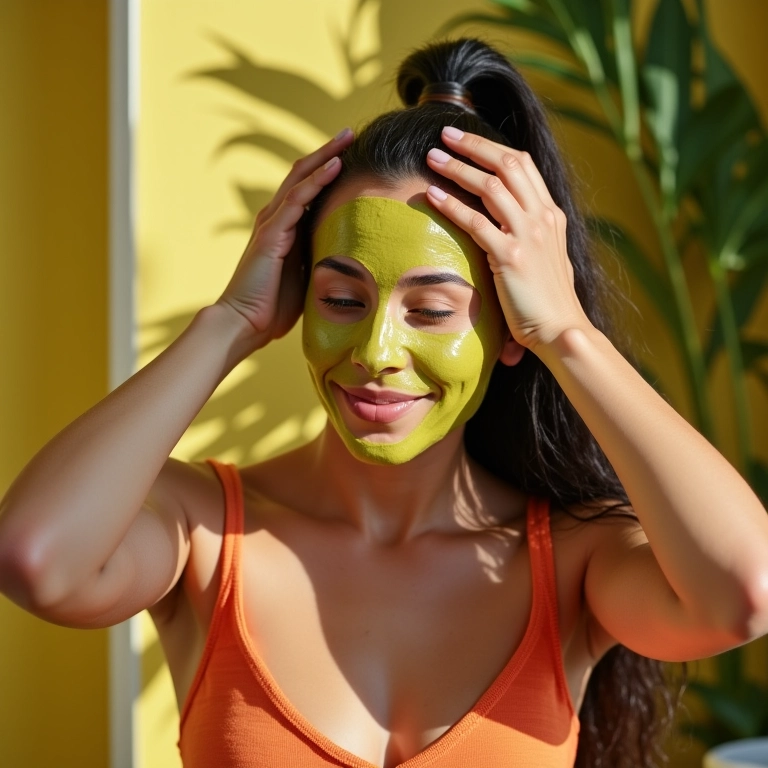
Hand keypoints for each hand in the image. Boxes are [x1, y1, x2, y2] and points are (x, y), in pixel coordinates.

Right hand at [215, 128, 354, 352]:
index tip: (350, 155)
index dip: (326, 170)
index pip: (307, 190)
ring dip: (324, 157)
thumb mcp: (305, 277)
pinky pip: (296, 200)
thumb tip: (350, 258)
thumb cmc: (273, 308)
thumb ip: (319, 259)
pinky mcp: (271, 235)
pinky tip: (334, 167)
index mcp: (284, 229)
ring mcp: (271, 224)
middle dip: (326, 153)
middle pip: (302, 175)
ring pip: (300, 180)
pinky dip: (316, 182)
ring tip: (346, 139)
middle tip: (349, 134)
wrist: (244, 324)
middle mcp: (275, 219)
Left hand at [425, 127, 591, 353]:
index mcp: (551, 214)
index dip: (491, 146)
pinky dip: (451, 205)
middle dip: (473, 145)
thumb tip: (507, 219)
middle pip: (506, 164)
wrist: (560, 328)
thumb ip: (531, 232)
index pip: (523, 164)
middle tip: (443, 135)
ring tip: (431, 159)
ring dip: (457, 168)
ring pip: (490, 187)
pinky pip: (476, 222)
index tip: (464, 139)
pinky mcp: (511, 257)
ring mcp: (528, 236)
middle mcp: (542, 218)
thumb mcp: (547, 255)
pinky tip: (432, 196)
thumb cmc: (548, 299)